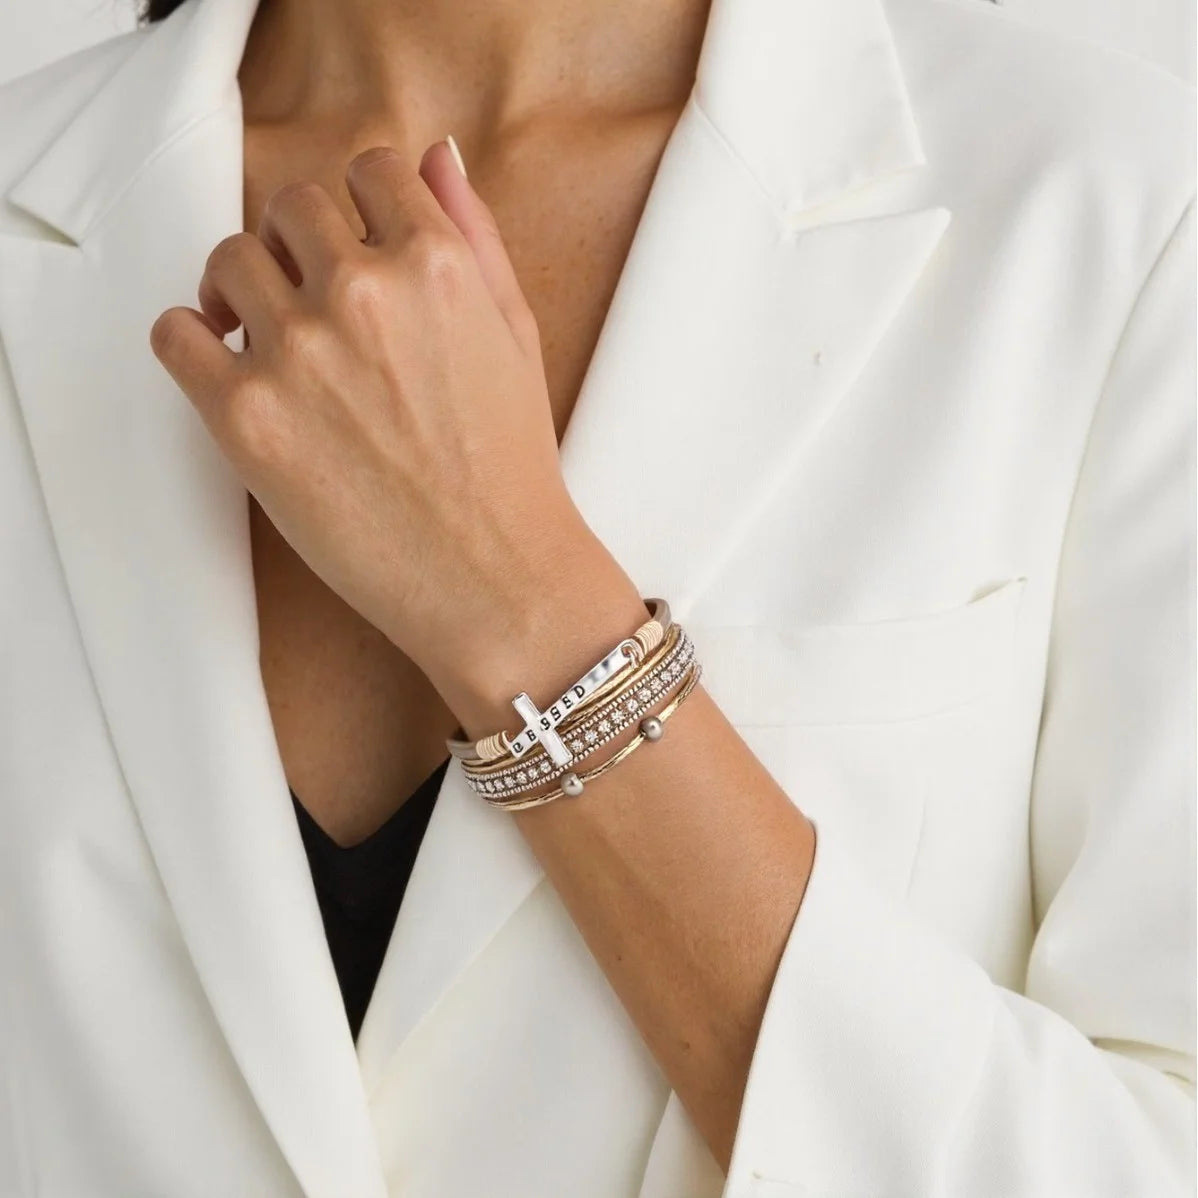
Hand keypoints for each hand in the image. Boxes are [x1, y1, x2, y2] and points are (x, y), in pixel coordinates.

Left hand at [149, 140, 631, 707]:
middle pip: (290, 209)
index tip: (356, 245)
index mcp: (435, 263)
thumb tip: (435, 156)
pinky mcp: (246, 416)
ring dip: (245, 289)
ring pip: (229, 260)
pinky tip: (229, 370)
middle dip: (303, 247)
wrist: (492, 574)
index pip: (368, 171)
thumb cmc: (510, 465)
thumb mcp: (515, 334)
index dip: (361, 208)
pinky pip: (175, 333)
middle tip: (314, 301)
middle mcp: (362, 292)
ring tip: (267, 337)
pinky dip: (192, 341)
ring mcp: (298, 352)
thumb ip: (474, 234)